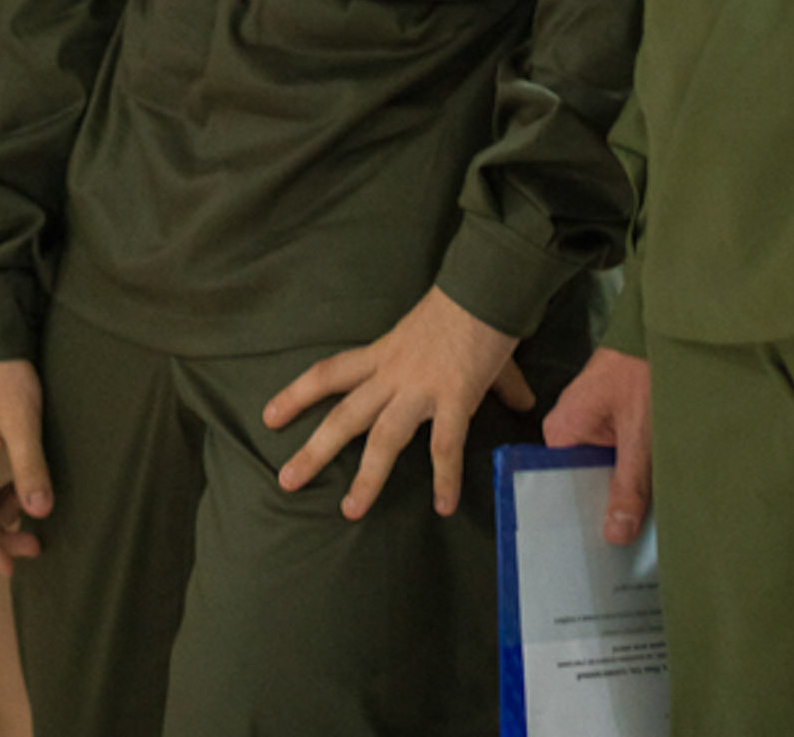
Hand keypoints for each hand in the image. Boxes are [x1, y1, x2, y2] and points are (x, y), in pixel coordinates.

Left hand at [264, 285, 532, 520]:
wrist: (485, 283)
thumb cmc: (466, 306)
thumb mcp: (455, 340)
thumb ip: (484, 379)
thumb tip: (524, 402)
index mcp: (384, 354)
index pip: (330, 373)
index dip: (298, 395)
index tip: (269, 417)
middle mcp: (392, 373)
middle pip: (344, 413)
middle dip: (314, 449)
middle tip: (285, 482)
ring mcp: (420, 387)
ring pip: (382, 436)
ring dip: (366, 476)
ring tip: (349, 511)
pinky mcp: (453, 396)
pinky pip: (444, 445)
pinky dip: (444, 477)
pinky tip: (444, 506)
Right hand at [542, 346, 652, 543]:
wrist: (665, 332)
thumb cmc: (642, 372)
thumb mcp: (639, 432)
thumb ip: (627, 483)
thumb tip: (614, 536)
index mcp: (560, 432)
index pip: (558, 487)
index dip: (577, 521)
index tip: (592, 557)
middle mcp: (569, 433)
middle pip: (582, 486)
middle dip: (603, 514)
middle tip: (621, 559)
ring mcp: (592, 431)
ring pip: (603, 477)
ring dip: (622, 499)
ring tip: (636, 544)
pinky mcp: (613, 429)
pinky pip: (616, 464)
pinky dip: (632, 482)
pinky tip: (647, 512)